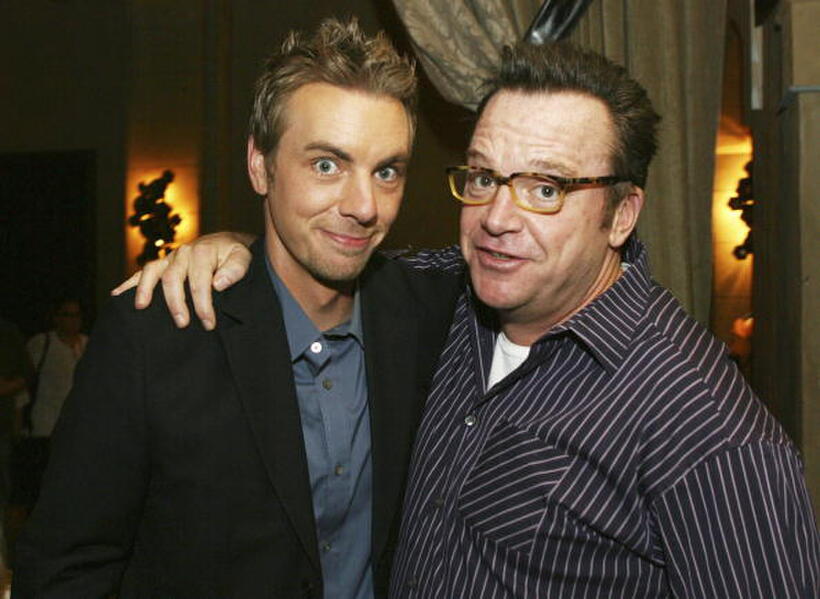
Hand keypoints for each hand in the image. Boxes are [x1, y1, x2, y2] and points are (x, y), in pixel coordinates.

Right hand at [111, 232, 254, 329]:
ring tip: (142, 308)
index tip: (208, 323)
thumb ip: (235, 269)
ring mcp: (170, 258)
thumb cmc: (235, 254)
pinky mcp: (163, 264)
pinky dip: (129, 283)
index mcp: (202, 252)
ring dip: (146, 290)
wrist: (227, 243)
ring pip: (152, 272)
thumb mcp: (243, 258)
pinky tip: (117, 295)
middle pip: (173, 278)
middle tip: (183, 324)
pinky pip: (143, 272)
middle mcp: (183, 253)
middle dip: (176, 303)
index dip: (203, 304)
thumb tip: (218, 283)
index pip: (199, 281)